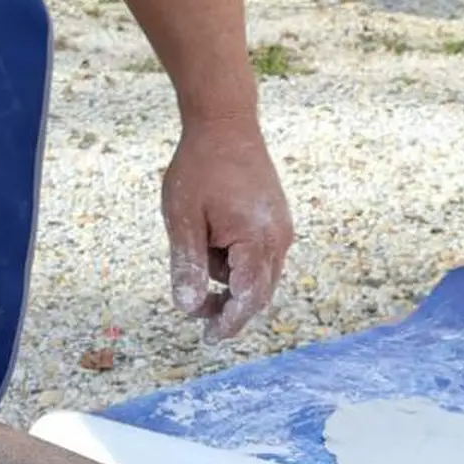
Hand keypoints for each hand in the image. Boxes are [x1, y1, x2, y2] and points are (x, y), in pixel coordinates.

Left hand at [161, 114, 292, 342]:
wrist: (225, 124)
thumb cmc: (200, 167)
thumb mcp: (183, 217)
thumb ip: (188, 265)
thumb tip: (188, 309)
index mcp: (257, 240)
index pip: (247, 299)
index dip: (228, 322)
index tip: (208, 339)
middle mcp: (278, 240)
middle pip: (256, 294)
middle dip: (227, 306)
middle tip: (196, 309)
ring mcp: (281, 230)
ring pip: (256, 276)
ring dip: (228, 277)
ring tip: (199, 236)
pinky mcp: (276, 222)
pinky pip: (257, 256)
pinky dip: (235, 260)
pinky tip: (213, 232)